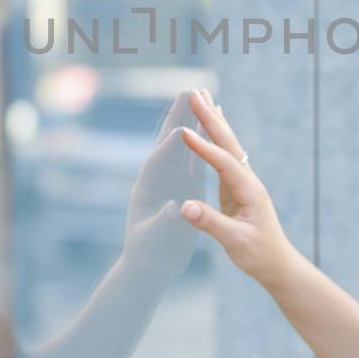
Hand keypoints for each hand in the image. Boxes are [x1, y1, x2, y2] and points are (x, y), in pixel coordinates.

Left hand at [119, 91, 210, 279]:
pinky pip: (193, 156)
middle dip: (178, 118)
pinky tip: (210, 127)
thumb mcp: (158, 241)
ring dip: (190, 121)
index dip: (168, 148)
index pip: (158, 164)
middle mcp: (158, 178)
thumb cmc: (150, 256)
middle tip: (188, 92)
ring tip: (201, 98)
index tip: (179, 130)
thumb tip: (176, 208)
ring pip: (181, 144)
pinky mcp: (182, 184)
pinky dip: (200, 139)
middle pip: (168, 142)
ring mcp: (171, 179)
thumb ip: (166, 223)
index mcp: (148, 190)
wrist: (150, 266)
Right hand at [175, 88, 296, 288]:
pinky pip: (223, 154)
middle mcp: (248, 179)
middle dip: (210, 117)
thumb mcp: (234, 241)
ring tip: (200, 95)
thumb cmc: (258, 254)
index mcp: (249, 190)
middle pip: (228, 142)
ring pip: (227, 144)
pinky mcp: (236, 185)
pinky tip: (213, 122)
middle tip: (194, 92)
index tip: (183, 132)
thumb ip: (210, 223)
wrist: (276, 263)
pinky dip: (215, 135)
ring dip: (213, 119)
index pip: (224, 162)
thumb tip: (184, 207)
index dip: (203, 147)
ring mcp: (243, 180)